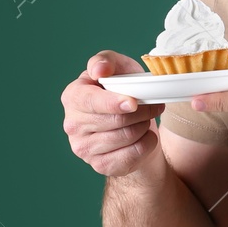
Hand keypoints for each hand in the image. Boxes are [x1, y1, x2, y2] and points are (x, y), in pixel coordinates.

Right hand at [61, 51, 166, 177]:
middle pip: (115, 120)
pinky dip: (147, 143)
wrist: (132, 124)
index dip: (112, 103)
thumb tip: (99, 69)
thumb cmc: (123, 91)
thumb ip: (107, 61)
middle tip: (155, 105)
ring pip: (126, 137)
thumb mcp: (119, 69)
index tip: (133, 102)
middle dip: (142, 111)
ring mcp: (84, 148)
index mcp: (73, 96)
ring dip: (145, 125)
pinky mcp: (100, 165)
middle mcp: (72, 124)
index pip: (89, 101)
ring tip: (147, 118)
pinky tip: (146, 135)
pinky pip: (132, 156)